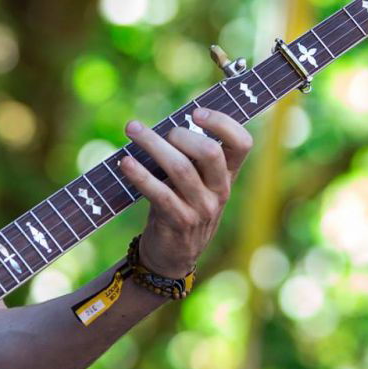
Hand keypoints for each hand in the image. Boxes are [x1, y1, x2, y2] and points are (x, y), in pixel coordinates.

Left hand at [117, 109, 251, 277]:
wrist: (172, 256)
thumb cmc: (179, 206)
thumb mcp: (195, 184)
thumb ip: (189, 157)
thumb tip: (165, 122)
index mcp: (227, 176)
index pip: (242, 143)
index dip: (223, 123)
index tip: (196, 112)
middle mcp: (219, 191)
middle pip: (210, 152)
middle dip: (182, 134)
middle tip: (162, 131)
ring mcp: (201, 208)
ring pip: (180, 168)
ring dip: (152, 144)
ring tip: (132, 129)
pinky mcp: (179, 221)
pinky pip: (159, 193)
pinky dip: (140, 175)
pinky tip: (125, 162)